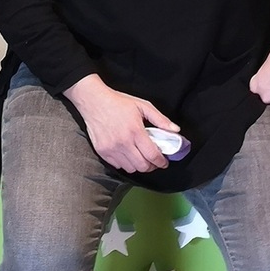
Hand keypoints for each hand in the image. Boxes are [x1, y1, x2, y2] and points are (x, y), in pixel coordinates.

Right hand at [63, 74, 178, 172]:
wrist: (94, 102)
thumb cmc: (119, 102)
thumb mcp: (142, 105)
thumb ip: (160, 119)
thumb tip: (175, 130)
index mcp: (135, 131)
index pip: (152, 155)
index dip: (161, 162)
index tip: (164, 162)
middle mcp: (123, 143)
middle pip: (143, 166)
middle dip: (152, 166)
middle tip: (154, 161)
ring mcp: (112, 149)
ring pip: (131, 169)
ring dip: (139, 166)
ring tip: (141, 157)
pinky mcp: (103, 153)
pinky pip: (118, 166)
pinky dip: (126, 164)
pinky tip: (128, 155)